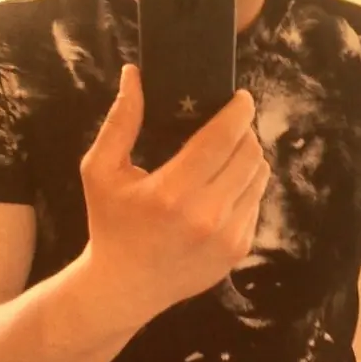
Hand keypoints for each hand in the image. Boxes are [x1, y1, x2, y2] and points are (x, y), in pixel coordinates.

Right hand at [79, 64, 269, 322]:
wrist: (125, 287)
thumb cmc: (110, 225)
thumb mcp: (100, 171)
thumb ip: (120, 121)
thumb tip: (134, 74)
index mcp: (172, 193)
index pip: (224, 138)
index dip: (239, 111)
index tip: (241, 98)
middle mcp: (206, 216)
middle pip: (250, 154)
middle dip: (245, 131)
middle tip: (231, 125)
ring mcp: (227, 237)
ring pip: (260, 177)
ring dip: (249, 158)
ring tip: (227, 155)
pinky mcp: (238, 250)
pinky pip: (256, 203)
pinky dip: (246, 187)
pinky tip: (223, 188)